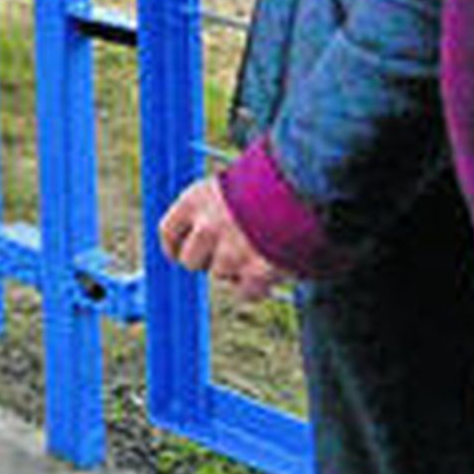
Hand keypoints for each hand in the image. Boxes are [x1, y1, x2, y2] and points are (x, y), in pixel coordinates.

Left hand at [158, 176, 284, 302]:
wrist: (306, 185)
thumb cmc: (268, 180)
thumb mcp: (230, 183)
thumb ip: (211, 206)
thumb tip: (199, 231)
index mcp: (195, 200)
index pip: (168, 232)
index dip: (175, 246)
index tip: (181, 253)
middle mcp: (207, 227)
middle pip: (190, 261)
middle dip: (206, 260)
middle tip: (228, 250)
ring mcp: (230, 251)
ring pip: (220, 275)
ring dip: (235, 269)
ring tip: (257, 247)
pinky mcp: (255, 272)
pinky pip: (246, 293)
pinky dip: (257, 287)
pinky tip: (270, 268)